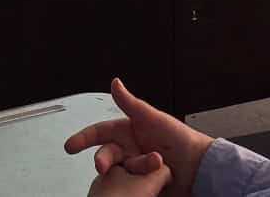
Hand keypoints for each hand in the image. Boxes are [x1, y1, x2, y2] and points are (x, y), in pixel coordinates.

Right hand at [66, 79, 213, 191]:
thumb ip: (130, 103)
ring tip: (148, 170)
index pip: (99, 134)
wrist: (199, 167)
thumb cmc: (179, 139)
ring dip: (130, 171)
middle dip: (103, 160)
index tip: (69, 146)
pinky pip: (129, 188)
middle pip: (106, 155)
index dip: (83, 139)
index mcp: (128, 132)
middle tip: (103, 168)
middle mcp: (129, 151)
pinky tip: (136, 186)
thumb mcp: (152, 118)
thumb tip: (115, 82)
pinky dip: (130, 188)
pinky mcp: (142, 186)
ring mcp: (135, 169)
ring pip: (119, 172)